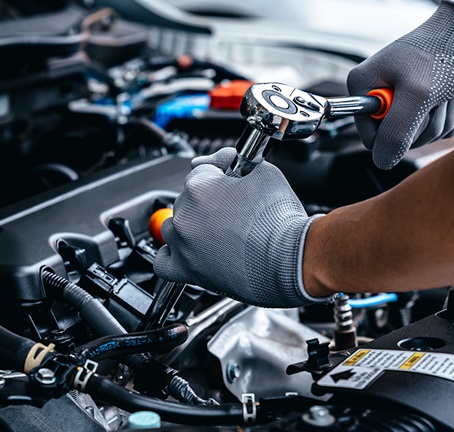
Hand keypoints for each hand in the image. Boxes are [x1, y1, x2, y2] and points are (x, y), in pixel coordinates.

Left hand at [153, 148, 331, 307]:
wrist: (291, 260)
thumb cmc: (280, 220)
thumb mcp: (263, 172)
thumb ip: (231, 158)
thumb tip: (217, 158)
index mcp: (199, 186)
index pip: (200, 171)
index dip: (219, 178)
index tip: (231, 187)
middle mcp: (185, 214)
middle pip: (186, 199)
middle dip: (207, 203)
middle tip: (232, 214)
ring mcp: (182, 243)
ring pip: (173, 227)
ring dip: (190, 227)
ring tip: (218, 233)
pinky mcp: (186, 270)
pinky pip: (163, 262)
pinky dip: (172, 255)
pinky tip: (188, 251)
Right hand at [347, 0, 453, 169]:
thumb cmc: (441, 53)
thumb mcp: (418, 94)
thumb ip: (396, 131)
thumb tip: (382, 161)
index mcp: (363, 88)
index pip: (370, 137)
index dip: (396, 135)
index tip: (415, 112)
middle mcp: (375, 95)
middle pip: (395, 139)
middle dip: (424, 124)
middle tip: (435, 99)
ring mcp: (395, 100)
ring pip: (417, 136)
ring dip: (440, 119)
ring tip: (445, 93)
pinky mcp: (416, 104)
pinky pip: (431, 129)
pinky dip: (448, 118)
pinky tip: (451, 98)